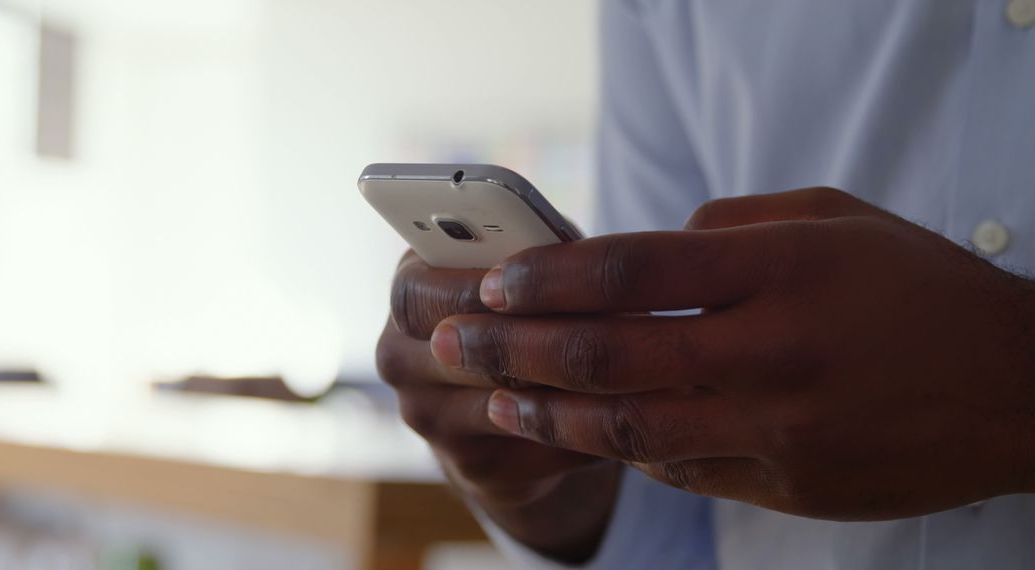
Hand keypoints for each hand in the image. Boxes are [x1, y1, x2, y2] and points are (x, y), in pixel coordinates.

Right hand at [376, 251, 621, 560]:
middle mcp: (399, 357)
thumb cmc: (531, 312)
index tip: (522, 281)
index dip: (470, 288)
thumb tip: (578, 259)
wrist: (514, 405)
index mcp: (408, 292)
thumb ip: (540, 252)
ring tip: (621, 361)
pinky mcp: (472, 467)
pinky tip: (618, 407)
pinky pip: (535, 443)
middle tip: (587, 321)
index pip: (415, 292)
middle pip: (454, 350)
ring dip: (564, 382)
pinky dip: (584, 425)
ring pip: (499, 401)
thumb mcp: (530, 272)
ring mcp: (428, 419)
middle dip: (524, 336)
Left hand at [430, 187, 1034, 519]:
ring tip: (493, 401)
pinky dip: (623, 450)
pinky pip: (681, 469)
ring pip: (631, 428)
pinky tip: (580, 435)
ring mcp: (779, 430)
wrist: (1017, 390)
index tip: (494, 282)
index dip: (550, 278)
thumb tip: (643, 257)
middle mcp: (772, 352)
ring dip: (548, 415)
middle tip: (451, 342)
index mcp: (782, 270)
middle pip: (610, 354)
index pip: (632, 271)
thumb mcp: (834, 221)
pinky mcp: (788, 486)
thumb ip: (728, 230)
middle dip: (514, 350)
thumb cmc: (919, 290)